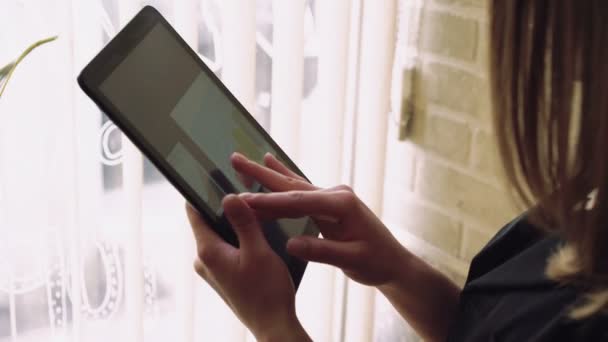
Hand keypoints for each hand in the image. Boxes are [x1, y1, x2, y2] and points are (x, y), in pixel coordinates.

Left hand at [187, 196, 310, 341]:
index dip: (203, 191)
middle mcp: (204, 259)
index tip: (215, 174)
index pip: (194, 211)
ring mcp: (212, 268)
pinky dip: (239, 238)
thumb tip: (229, 196)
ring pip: (220, 234)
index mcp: (208, 251)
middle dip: (226, 207)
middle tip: (246, 191)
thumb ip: (243, 222)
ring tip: (256, 213)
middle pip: (209, 221)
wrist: (273, 325)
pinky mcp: (223, 274)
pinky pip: (227, 247)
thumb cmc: (267, 292)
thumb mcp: (259, 251)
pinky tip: (258, 235)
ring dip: (235, 224)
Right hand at [232, 153, 409, 286]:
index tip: (242, 200)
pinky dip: (283, 180)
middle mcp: (336, 194)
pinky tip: (271, 164)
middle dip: (261, 175)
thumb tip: (291, 244)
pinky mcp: (329, 202)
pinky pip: (300, 191)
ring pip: (293, 185)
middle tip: (234, 160)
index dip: (269, 202)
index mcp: (341, 205)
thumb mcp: (353, 261)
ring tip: (243, 161)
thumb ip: (323, 251)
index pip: (298, 202)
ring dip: (267, 174)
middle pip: (292, 185)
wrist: (394, 262)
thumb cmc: (377, 262)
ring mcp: (332, 196)